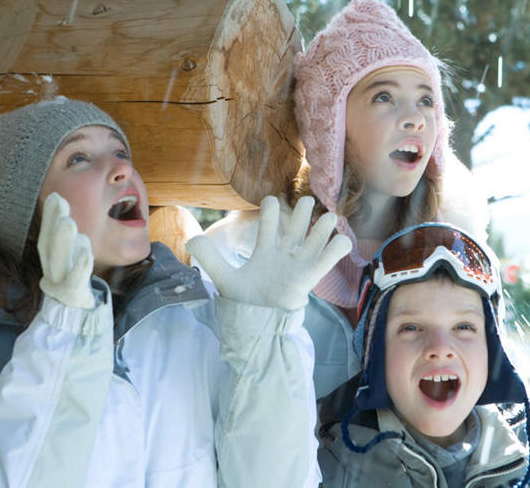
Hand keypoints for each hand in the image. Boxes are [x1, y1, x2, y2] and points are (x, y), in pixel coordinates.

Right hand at [38, 192, 95, 309]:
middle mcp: (52, 272)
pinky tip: (86, 253)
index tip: (55, 195)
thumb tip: (68, 211)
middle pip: (49, 246)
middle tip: (58, 199)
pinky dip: (80, 266)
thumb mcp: (71, 261)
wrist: (74, 324)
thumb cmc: (74, 286)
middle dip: (52, 222)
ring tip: (68, 222)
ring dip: (63, 241)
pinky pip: (76, 281)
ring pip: (59, 261)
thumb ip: (70, 241)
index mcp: (51, 262)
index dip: (48, 216)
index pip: (47, 237)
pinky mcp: (73, 298)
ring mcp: (61, 285)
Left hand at [187, 196, 351, 309]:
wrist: (258, 325)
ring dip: (326, 222)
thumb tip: (190, 239)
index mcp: (265, 249)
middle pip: (299, 219)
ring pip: (319, 233)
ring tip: (328, 220)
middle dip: (304, 207)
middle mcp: (285, 251)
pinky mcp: (312, 275)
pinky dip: (340, 245)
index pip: (270, 218)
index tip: (270, 205)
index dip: (271, 208)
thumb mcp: (225, 278)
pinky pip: (331, 256)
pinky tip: (339, 242)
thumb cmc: (245, 301)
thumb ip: (210, 258)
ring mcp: (300, 262)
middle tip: (305, 205)